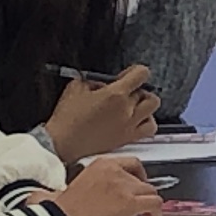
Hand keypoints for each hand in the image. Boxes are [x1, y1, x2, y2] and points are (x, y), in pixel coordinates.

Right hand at [45, 67, 160, 163]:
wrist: (63, 143)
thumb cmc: (67, 118)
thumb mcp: (77, 87)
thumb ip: (94, 80)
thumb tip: (104, 84)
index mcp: (115, 94)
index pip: (141, 74)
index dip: (134, 72)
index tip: (125, 76)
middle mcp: (127, 110)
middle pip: (145, 91)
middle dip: (136, 89)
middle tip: (124, 92)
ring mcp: (129, 125)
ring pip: (152, 108)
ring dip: (145, 104)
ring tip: (133, 105)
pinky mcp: (127, 139)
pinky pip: (149, 129)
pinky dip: (147, 122)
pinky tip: (136, 120)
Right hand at [57, 153, 167, 215]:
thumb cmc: (64, 211)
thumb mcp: (79, 186)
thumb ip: (96, 184)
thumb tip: (104, 195)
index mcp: (101, 164)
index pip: (130, 163)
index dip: (138, 176)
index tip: (137, 185)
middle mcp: (114, 171)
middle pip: (141, 179)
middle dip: (142, 193)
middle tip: (140, 204)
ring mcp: (123, 186)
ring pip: (150, 191)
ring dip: (149, 203)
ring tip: (145, 214)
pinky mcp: (129, 202)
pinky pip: (154, 203)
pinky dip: (156, 212)